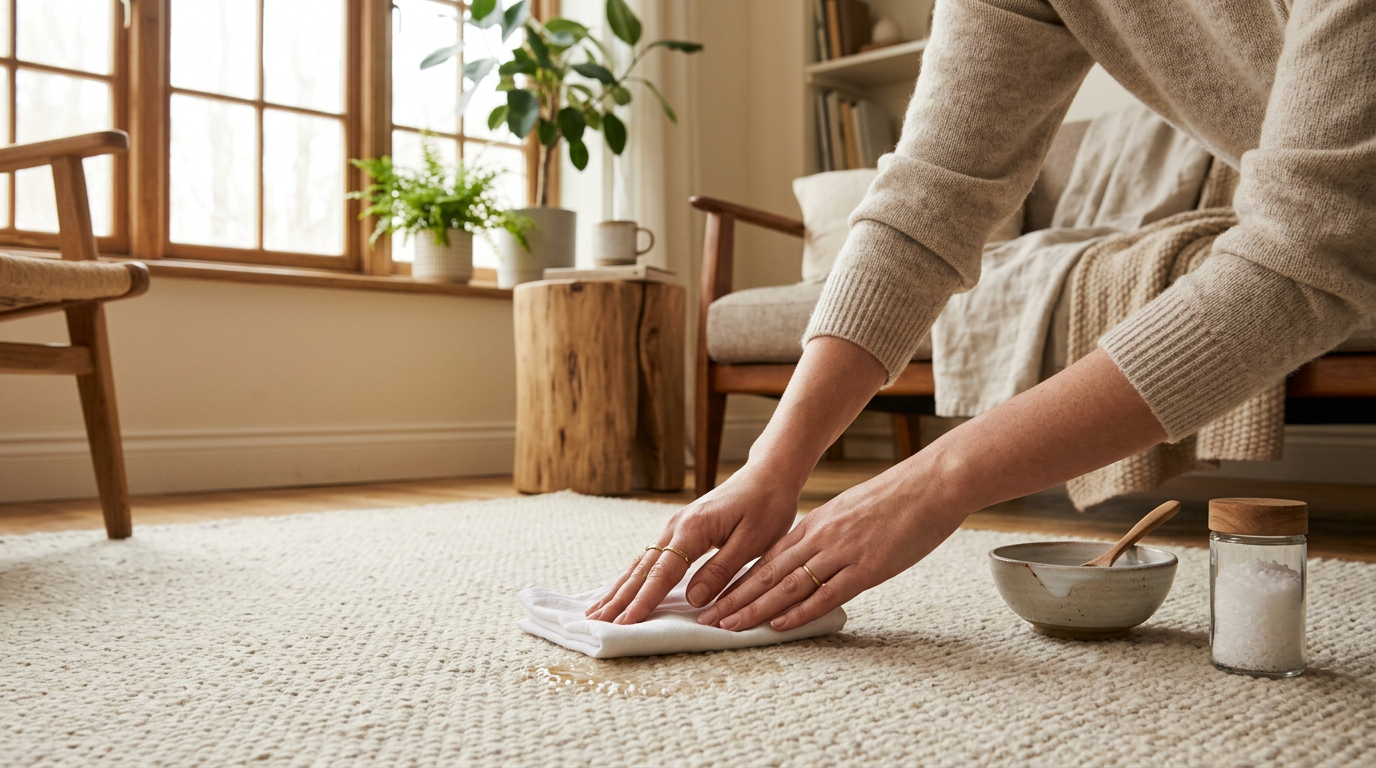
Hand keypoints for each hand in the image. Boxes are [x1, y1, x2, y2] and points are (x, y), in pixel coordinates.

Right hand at [585, 464, 802, 623]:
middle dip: (618, 598)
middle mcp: (676, 526)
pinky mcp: (680, 529)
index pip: (662, 573)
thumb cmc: (766, 506)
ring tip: (597, 611)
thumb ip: (721, 570)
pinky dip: (632, 576)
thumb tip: (692, 599)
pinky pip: (650, 557)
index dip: (643, 601)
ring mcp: (675, 526)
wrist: (768, 474)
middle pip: (642, 569)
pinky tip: (622, 588)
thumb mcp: (753, 541)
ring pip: (640, 563)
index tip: (624, 623)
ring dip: (619, 588)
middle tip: (595, 623)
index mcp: (693, 529)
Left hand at [696, 465, 965, 632]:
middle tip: (706, 619)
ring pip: (788, 586)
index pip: (766, 559)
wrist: (932, 483)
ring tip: (729, 626)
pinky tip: (779, 625)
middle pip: (767, 574)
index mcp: (815, 525)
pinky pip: (826, 593)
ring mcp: (842, 552)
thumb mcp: (849, 512)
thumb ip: (827, 534)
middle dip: (734, 599)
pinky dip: (800, 611)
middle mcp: (820, 537)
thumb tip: (811, 556)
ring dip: (755, 609)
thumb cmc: (897, 499)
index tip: (716, 599)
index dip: (738, 582)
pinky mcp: (867, 567)